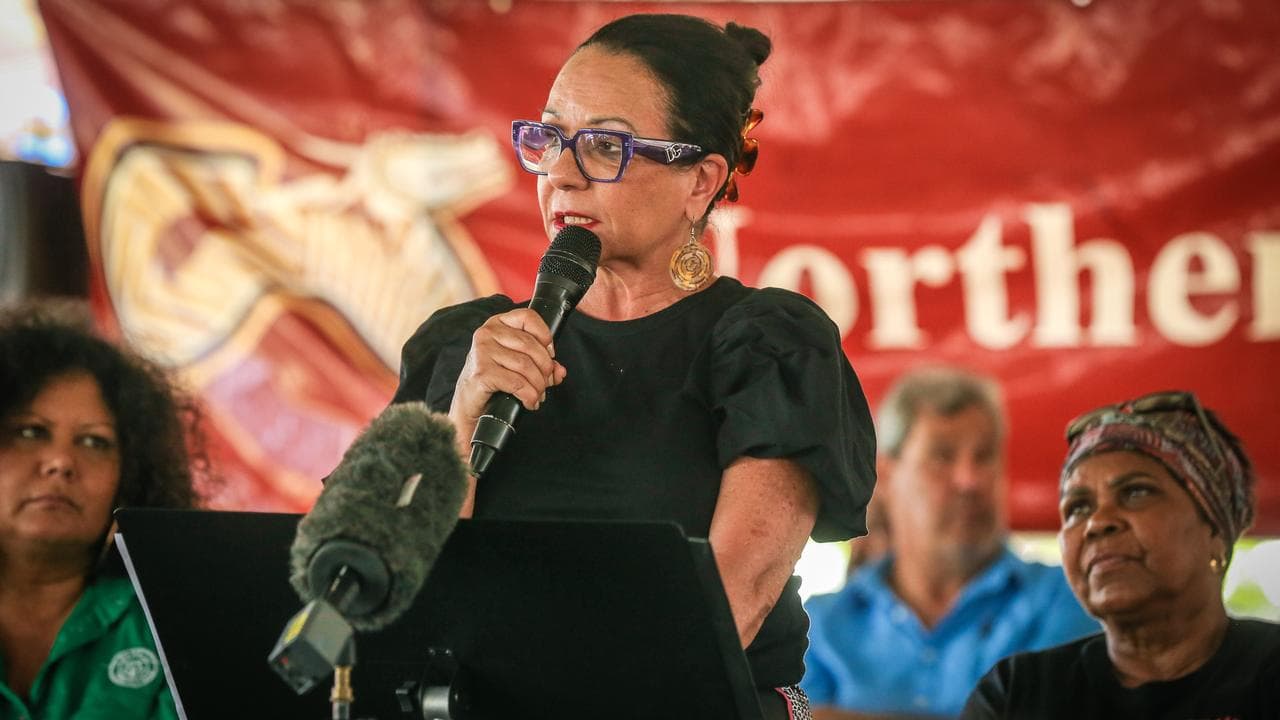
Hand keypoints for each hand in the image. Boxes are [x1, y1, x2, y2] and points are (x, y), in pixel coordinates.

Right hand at [448, 308, 566, 430]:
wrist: (469, 402)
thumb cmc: (494, 378)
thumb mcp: (519, 365)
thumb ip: (542, 364)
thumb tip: (560, 371)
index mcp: (498, 323)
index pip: (528, 317)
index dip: (545, 336)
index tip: (550, 354)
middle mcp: (487, 333)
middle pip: (530, 345)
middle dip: (545, 369)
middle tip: (546, 384)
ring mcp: (482, 351)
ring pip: (525, 366)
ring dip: (538, 385)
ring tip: (538, 395)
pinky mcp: (482, 372)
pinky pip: (517, 383)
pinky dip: (529, 396)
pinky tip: (529, 402)